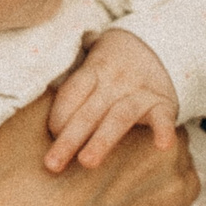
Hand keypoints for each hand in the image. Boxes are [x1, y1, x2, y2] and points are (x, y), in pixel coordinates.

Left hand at [47, 29, 179, 172]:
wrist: (163, 42)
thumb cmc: (116, 61)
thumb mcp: (93, 56)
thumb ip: (71, 74)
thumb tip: (41, 88)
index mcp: (94, 70)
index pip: (71, 93)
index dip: (59, 116)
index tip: (51, 135)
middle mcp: (115, 81)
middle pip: (88, 112)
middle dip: (69, 139)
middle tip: (53, 164)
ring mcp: (141, 92)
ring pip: (119, 117)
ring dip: (102, 140)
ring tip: (87, 162)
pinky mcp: (163, 103)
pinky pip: (164, 117)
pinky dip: (164, 130)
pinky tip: (162, 146)